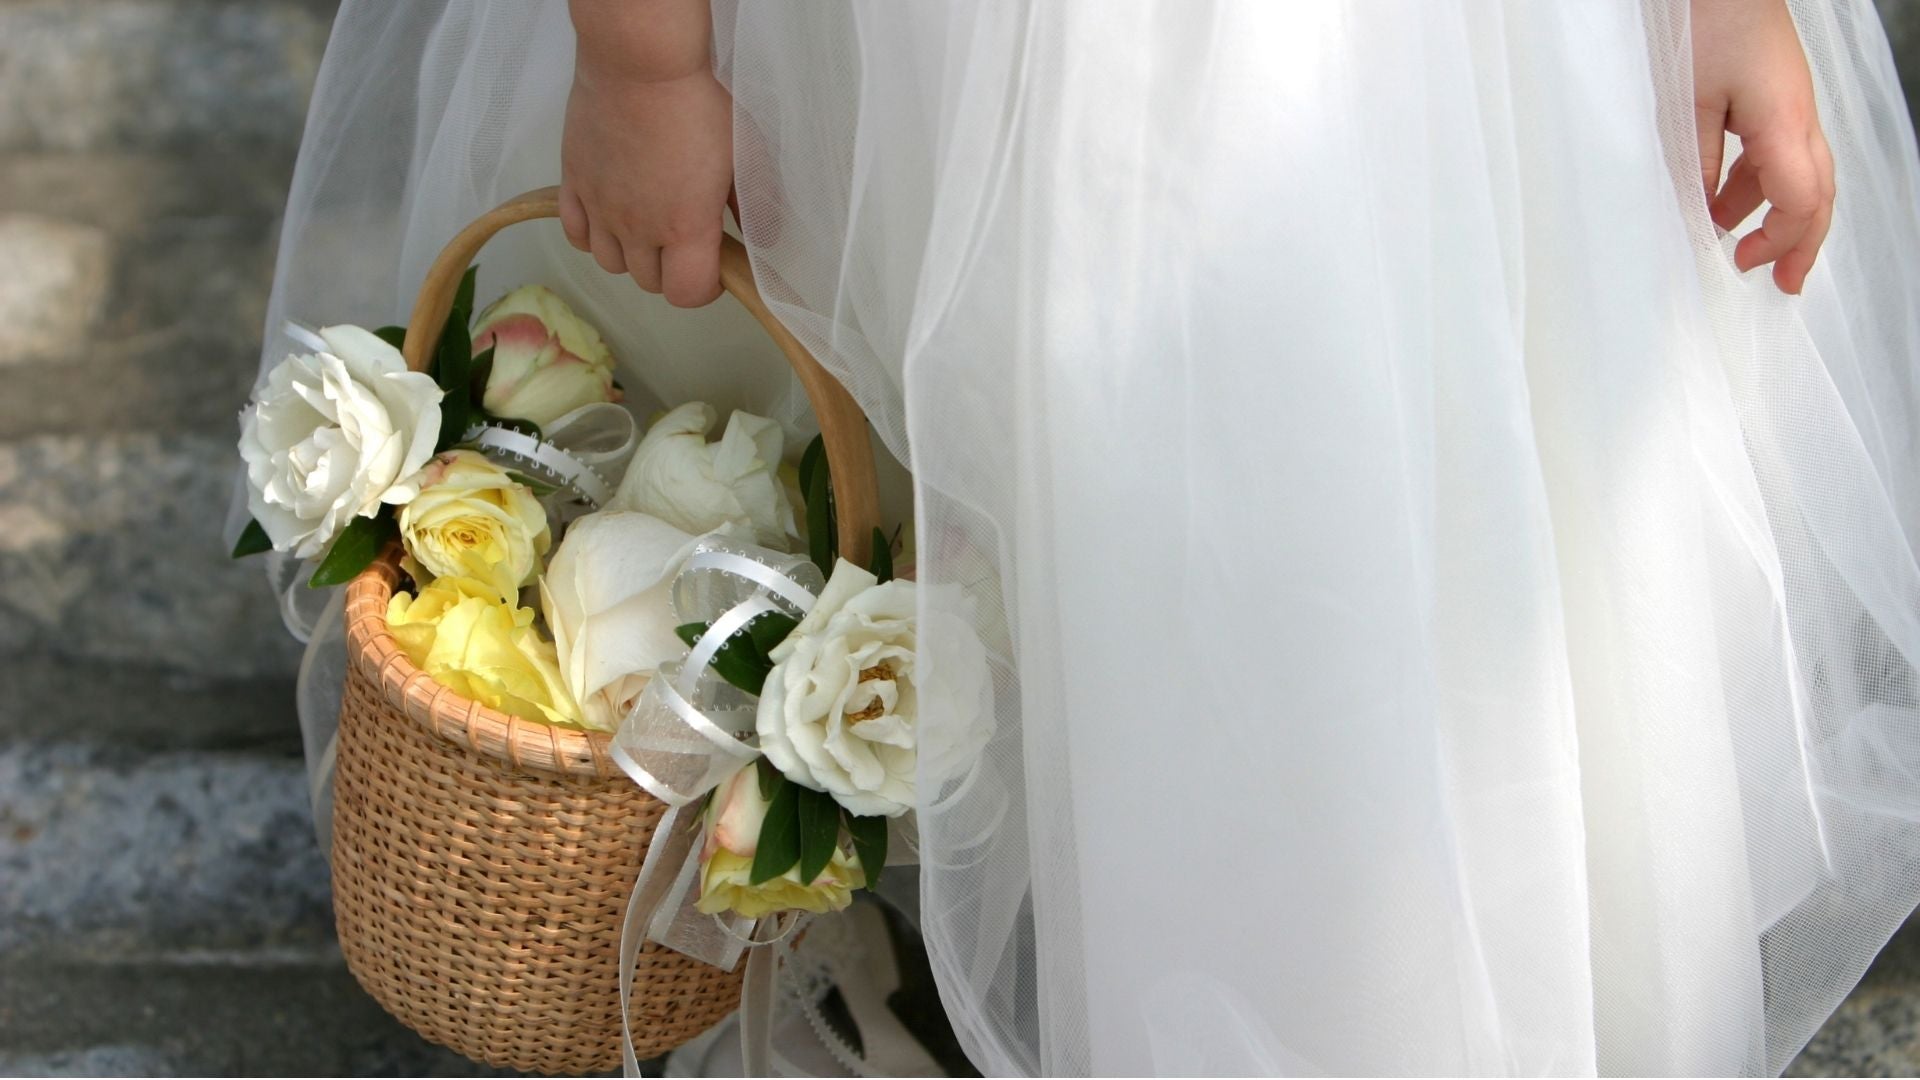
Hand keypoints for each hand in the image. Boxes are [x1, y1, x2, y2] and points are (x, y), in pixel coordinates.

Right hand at [560, 63, 732, 306]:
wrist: (641, 64)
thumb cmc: (698, 103)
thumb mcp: (743, 156)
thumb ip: (751, 205)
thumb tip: (761, 236)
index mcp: (686, 227)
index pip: (687, 294)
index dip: (704, 289)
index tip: (714, 267)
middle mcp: (639, 227)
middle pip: (649, 281)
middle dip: (671, 269)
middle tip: (684, 238)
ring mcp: (601, 207)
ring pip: (610, 262)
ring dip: (632, 255)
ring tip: (648, 227)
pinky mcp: (574, 182)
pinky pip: (576, 233)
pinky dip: (593, 235)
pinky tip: (610, 216)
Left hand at [1693, 0, 1834, 293]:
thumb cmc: (1706, 26)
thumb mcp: (1688, 103)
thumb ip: (1696, 162)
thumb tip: (1700, 212)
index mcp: (1785, 123)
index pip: (1800, 202)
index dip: (1780, 242)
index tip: (1744, 265)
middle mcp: (1800, 118)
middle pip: (1818, 195)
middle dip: (1801, 243)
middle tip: (1782, 282)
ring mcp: (1793, 107)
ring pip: (1797, 175)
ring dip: (1771, 214)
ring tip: (1737, 246)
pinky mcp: (1776, 99)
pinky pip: (1777, 153)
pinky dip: (1757, 185)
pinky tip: (1723, 202)